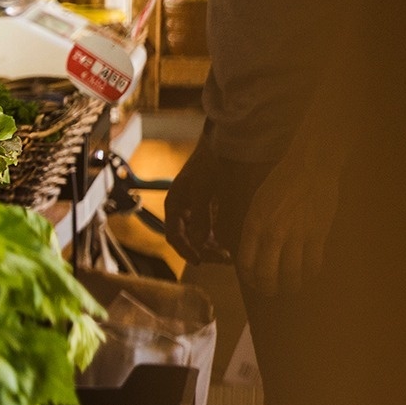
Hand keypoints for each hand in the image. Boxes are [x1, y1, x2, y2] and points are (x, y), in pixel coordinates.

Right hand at [164, 148, 230, 263]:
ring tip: (229, 255)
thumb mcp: (204, 188)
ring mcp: (196, 210)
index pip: (174, 235)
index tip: (199, 261)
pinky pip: (210, 230)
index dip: (185, 250)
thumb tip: (197, 242)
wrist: (226, 143)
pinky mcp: (210, 209)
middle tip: (224, 258)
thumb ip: (200, 215)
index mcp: (174, 205)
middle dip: (204, 251)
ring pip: (200, 237)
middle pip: (188, 239)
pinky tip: (231, 244)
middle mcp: (183, 210)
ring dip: (212, 247)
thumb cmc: (210, 162)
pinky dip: (219, 239)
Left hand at [237, 131, 340, 296]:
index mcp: (253, 226)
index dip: (249, 279)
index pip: (246, 264)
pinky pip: (314, 263)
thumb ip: (253, 228)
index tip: (253, 282)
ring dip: (291, 286)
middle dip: (268, 289)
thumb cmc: (281, 182)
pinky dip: (311, 274)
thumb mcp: (256, 204)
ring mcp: (297, 236)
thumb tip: (252, 250)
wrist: (310, 167)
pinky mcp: (318, 234)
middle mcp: (273, 234)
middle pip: (267, 274)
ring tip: (291, 288)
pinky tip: (310, 275)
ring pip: (291, 274)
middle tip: (271, 292)